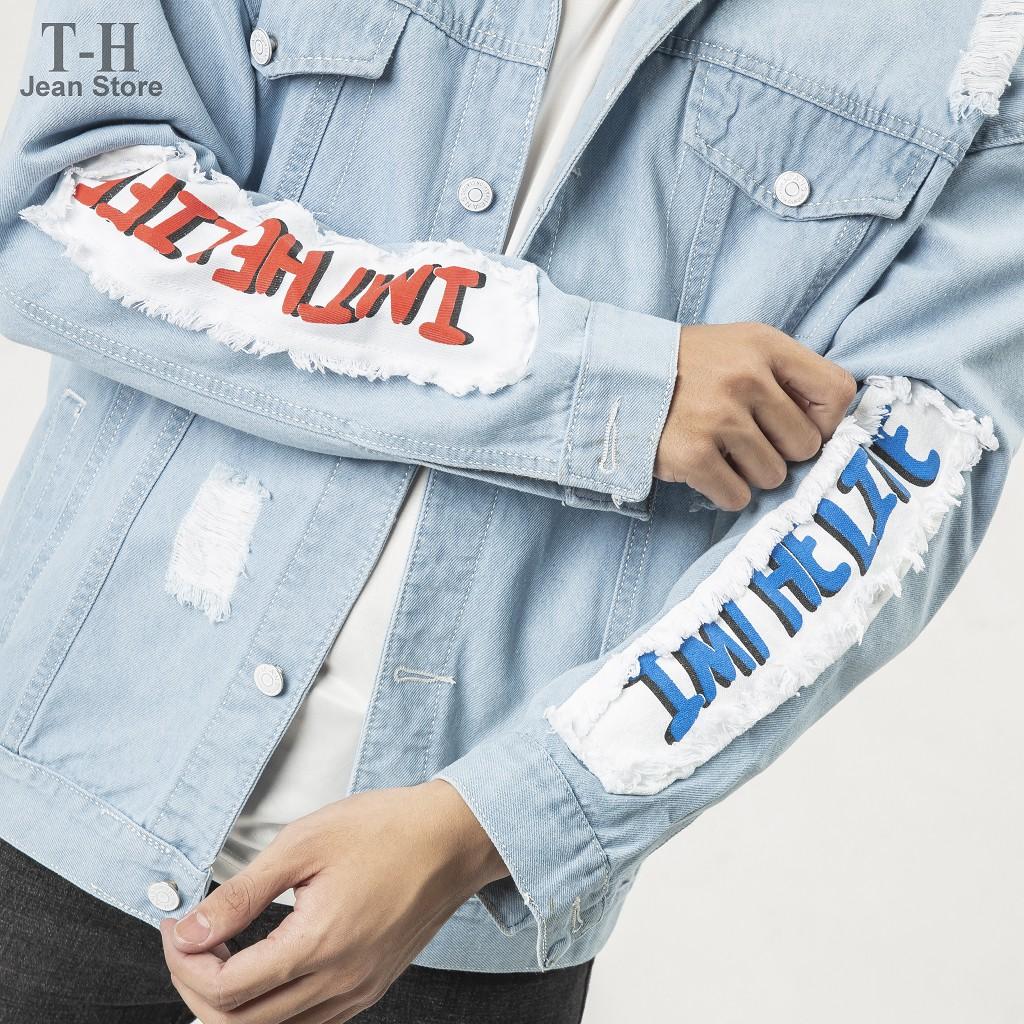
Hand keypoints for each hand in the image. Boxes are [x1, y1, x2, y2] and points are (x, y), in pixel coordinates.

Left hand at [160, 780, 507, 1023]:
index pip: (225, 988)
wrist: (453, 838)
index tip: (179, 925)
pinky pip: (306, 1023)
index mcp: (320, 944)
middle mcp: (339, 982)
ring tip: (218, 953)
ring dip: (229, 1003)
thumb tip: (192, 928)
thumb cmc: (388, 829)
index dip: (185, 960)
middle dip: (195, 985)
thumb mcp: (305, 843)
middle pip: (238, 1023)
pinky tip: (262, 970)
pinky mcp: (369, 988)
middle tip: (188, 940)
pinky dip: (269, 1009)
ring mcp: (357, 992)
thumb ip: (242, 893)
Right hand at [655, 323, 856, 510]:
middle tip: (747, 441)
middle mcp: (746, 378)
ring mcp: (719, 418)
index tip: (796, 425)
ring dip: (750, 474)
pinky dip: (724, 492)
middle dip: (780, 452)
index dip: (825, 420)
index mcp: (764, 346)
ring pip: (773, 476)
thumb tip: (825, 429)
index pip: (837, 391)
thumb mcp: (738, 348)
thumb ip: (783, 375)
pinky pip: (737, 496)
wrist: (614, 377)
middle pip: (805, 445)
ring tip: (721, 451)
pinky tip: (705, 469)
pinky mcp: (693, 455)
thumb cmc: (685, 368)